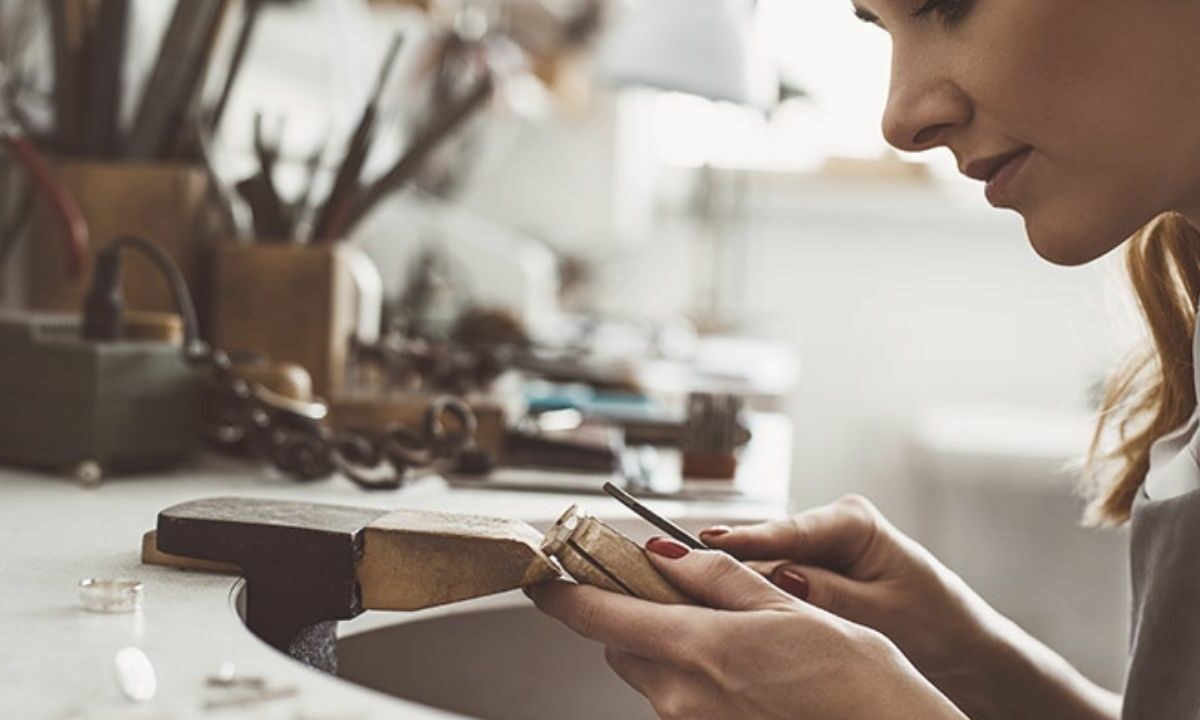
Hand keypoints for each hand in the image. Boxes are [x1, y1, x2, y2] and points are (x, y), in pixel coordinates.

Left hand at [528, 536, 966, 719]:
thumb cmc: (855, 680)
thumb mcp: (788, 608)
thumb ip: (719, 577)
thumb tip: (662, 553)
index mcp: (696, 651)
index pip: (598, 617)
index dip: (562, 593)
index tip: (541, 576)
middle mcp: (681, 698)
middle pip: (622, 647)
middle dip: (637, 616)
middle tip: (678, 591)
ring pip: (652, 675)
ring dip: (669, 647)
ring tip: (734, 633)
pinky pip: (681, 703)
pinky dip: (694, 678)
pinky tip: (747, 670)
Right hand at [699, 495, 989, 691]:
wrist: (962, 650)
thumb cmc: (938, 625)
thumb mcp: (885, 612)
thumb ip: (832, 594)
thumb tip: (783, 576)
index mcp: (854, 522)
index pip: (790, 530)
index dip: (747, 538)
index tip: (708, 542)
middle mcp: (830, 528)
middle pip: (767, 545)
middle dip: (731, 561)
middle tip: (682, 568)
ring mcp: (818, 552)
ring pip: (765, 566)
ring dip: (739, 582)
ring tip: (695, 589)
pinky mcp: (811, 576)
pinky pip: (773, 585)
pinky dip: (754, 598)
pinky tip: (726, 608)